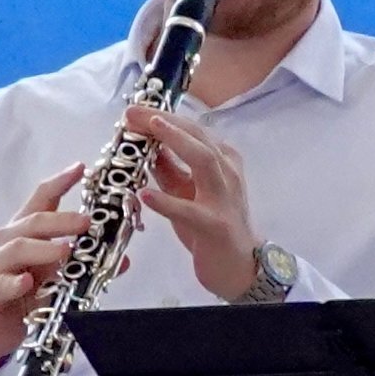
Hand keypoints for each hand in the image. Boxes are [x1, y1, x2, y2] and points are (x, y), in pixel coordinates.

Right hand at [0, 165, 92, 375]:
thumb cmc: (26, 294)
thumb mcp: (59, 276)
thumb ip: (85, 265)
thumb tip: (123, 259)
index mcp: (25, 232)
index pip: (40, 200)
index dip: (59, 182)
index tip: (80, 168)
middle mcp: (7, 243)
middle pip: (32, 222)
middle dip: (60, 220)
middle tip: (87, 222)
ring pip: (15, 248)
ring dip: (42, 247)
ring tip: (66, 249)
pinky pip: (0, 284)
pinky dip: (14, 282)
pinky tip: (28, 282)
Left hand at [122, 102, 264, 298]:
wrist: (241, 266)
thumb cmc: (212, 225)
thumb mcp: (188, 190)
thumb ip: (168, 167)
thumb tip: (144, 142)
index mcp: (223, 162)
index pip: (192, 131)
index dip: (163, 117)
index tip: (134, 109)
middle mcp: (227, 174)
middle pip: (199, 137)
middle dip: (165, 121)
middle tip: (133, 112)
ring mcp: (223, 199)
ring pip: (204, 162)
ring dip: (176, 142)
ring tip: (149, 130)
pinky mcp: (214, 226)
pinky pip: (189, 211)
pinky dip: (166, 201)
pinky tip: (145, 194)